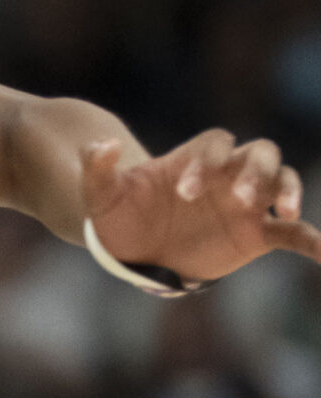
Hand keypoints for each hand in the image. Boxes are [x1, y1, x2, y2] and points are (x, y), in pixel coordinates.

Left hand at [83, 130, 320, 281]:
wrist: (137, 253)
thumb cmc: (121, 217)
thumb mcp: (100, 196)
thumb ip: (97, 169)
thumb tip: (102, 144)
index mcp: (193, 161)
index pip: (214, 144)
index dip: (206, 161)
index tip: (184, 192)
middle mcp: (227, 175)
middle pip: (260, 152)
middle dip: (254, 170)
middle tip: (238, 197)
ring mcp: (246, 204)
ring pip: (282, 180)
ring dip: (287, 190)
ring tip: (282, 211)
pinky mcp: (258, 234)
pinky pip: (296, 234)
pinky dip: (314, 241)